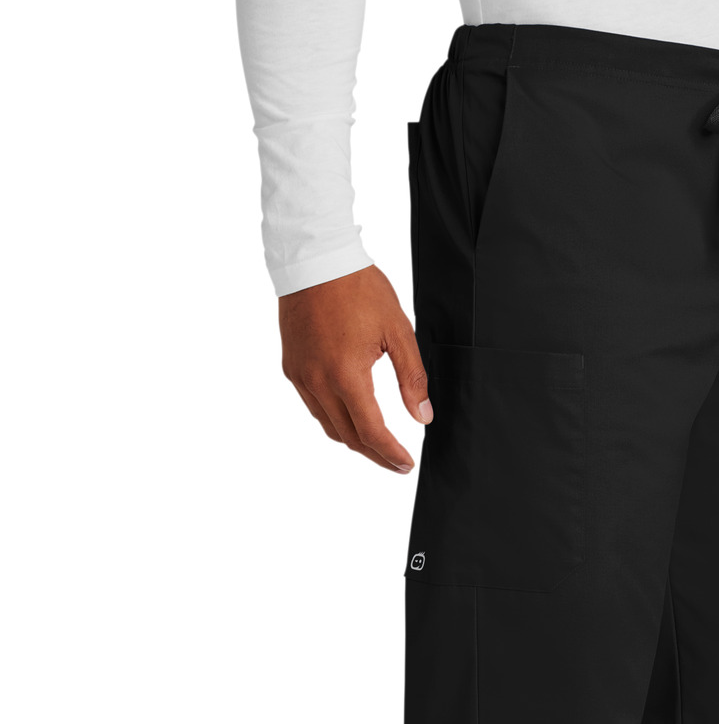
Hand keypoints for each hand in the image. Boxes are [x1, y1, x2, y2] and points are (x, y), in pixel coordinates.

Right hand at [278, 266, 430, 472]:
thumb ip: (412, 377)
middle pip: (348, 437)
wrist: (314, 259)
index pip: (371, 432)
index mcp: (346, 375)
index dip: (390, 454)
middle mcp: (317, 381)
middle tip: (396, 462)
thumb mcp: (397, 331)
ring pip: (328, 425)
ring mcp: (300, 376)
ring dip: (353, 440)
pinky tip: (350, 416)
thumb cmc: (357, 288)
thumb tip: (422, 416)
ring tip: (376, 444)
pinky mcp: (291, 367)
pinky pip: (313, 406)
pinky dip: (333, 418)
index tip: (406, 464)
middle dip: (374, 454)